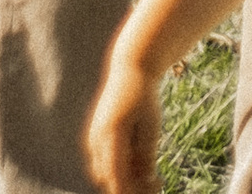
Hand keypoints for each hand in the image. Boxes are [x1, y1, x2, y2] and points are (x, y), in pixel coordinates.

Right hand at [86, 57, 161, 193]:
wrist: (130, 69)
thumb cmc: (144, 96)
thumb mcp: (151, 125)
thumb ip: (146, 155)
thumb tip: (146, 182)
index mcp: (110, 133)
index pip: (115, 176)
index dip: (133, 190)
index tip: (155, 187)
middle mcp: (96, 138)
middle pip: (108, 179)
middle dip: (131, 186)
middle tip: (159, 181)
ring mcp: (92, 139)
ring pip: (104, 174)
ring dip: (125, 179)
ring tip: (153, 172)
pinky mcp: (94, 138)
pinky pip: (104, 164)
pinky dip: (120, 169)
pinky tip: (141, 161)